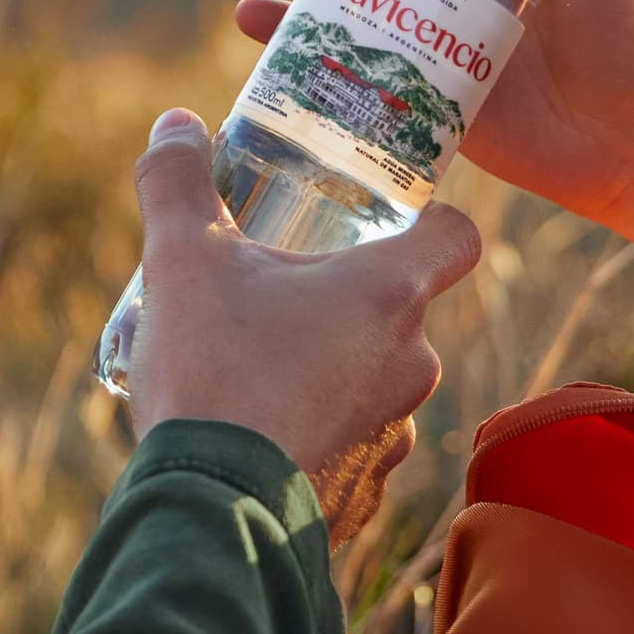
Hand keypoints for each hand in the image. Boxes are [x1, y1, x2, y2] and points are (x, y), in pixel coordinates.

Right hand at [123, 109, 478, 537]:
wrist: (205, 512)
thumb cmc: (209, 372)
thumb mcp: (181, 260)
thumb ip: (178, 182)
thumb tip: (175, 122)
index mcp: (388, 294)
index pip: (458, 237)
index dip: (433, 221)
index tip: (390, 222)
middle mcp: (413, 364)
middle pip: (402, 312)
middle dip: (347, 303)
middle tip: (282, 298)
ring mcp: (395, 436)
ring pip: (376, 385)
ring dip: (333, 374)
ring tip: (261, 374)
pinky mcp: (367, 497)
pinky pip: (353, 450)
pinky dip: (318, 439)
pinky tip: (262, 438)